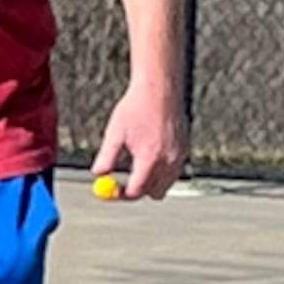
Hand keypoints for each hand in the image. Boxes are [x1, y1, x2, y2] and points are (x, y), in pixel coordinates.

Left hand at [90, 82, 188, 200]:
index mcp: (150, 157)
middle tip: (124, 184)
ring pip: (166, 183)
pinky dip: (163, 170)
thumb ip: (106, 157)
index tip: (114, 192)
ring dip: (152, 181)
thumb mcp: (115, 133)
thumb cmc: (136, 107)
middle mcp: (169, 159)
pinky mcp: (186, 148)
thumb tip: (98, 174)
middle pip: (154, 191)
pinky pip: (175, 170)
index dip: (123, 194)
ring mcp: (180, 154)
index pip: (137, 190)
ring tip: (137, 165)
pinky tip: (152, 154)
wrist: (159, 88)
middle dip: (138, 190)